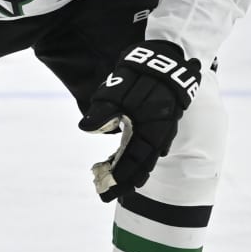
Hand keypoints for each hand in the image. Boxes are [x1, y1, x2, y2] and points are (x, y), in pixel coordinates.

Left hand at [79, 40, 201, 200]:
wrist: (165, 57)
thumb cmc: (140, 73)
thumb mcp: (118, 88)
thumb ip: (103, 110)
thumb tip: (85, 128)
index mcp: (151, 129)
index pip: (135, 162)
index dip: (120, 179)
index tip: (105, 193)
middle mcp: (160, 133)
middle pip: (142, 164)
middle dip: (126, 181)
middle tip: (106, 194)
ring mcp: (161, 128)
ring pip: (145, 156)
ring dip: (132, 170)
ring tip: (116, 184)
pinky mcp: (158, 121)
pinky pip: (147, 145)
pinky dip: (135, 156)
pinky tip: (124, 160)